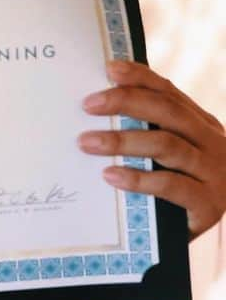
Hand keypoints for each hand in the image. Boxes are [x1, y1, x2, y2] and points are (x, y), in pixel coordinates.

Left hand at [79, 59, 225, 239]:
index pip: (169, 92)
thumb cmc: (173, 188)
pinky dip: (139, 179)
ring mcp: (215, 173)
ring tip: (87, 142)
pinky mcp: (209, 205)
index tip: (109, 69)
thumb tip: (94, 105)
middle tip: (88, 104)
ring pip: (167, 145)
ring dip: (123, 141)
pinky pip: (171, 186)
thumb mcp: (163, 155)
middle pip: (168, 112)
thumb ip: (143, 130)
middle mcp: (212, 143)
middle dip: (126, 102)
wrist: (195, 230)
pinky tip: (110, 176)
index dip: (140, 77)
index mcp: (200, 124)